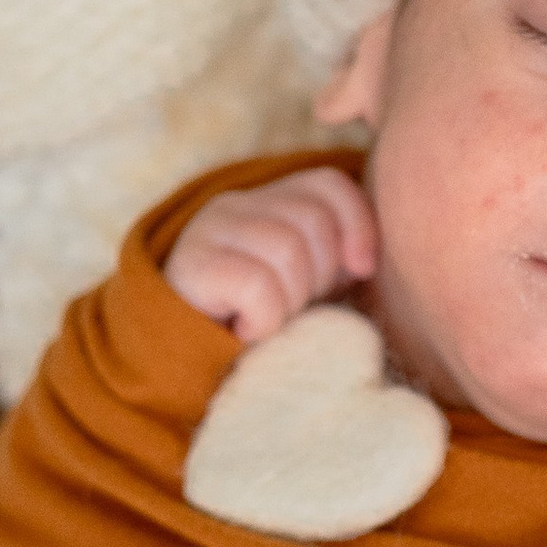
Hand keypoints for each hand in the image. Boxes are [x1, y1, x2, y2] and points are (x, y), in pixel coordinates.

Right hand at [163, 166, 378, 346]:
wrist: (182, 362)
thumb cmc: (254, 325)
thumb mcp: (303, 285)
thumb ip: (332, 257)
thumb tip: (364, 259)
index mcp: (265, 201)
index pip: (328, 184)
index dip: (358, 225)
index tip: (360, 271)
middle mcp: (233, 204)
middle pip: (313, 220)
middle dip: (320, 276)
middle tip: (292, 308)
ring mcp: (208, 230)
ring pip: (288, 251)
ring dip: (290, 302)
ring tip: (266, 321)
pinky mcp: (192, 265)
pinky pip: (259, 286)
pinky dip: (264, 321)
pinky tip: (243, 331)